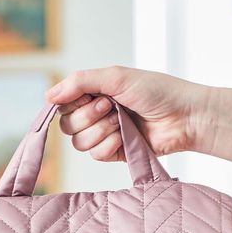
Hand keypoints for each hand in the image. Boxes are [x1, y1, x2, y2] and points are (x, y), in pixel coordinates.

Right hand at [45, 66, 214, 160]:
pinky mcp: (115, 153)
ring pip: (79, 143)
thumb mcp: (115, 77)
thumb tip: (48, 96)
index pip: (62, 104)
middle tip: (111, 107)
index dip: (72, 103)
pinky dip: (109, 145)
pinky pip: (96, 155)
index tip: (94, 96)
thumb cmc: (156, 92)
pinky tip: (126, 137)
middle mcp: (96, 114)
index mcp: (94, 93)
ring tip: (122, 121)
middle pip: (66, 126)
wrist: (183, 117)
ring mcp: (105, 135)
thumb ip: (79, 83)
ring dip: (101, 131)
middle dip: (88, 117)